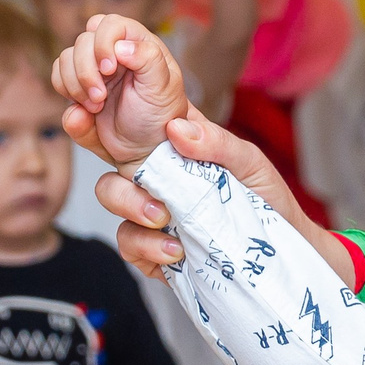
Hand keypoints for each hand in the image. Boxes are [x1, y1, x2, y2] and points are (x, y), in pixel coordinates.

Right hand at [51, 13, 189, 166]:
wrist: (143, 149)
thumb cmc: (159, 117)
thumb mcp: (163, 89)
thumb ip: (149, 60)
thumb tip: (122, 46)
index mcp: (138, 44)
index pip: (111, 24)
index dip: (103, 43)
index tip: (109, 70)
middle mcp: (113, 51)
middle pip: (82, 41)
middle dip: (87, 72)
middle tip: (101, 98)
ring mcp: (93, 67)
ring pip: (65, 58)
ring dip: (76, 85)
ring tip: (97, 107)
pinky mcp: (78, 84)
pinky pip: (57, 77)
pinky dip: (66, 93)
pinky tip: (86, 110)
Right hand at [100, 116, 319, 277]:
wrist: (280, 250)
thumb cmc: (266, 197)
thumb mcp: (249, 161)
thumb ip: (217, 142)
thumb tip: (176, 128)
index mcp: (171, 147)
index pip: (126, 128)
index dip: (97, 119)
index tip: (83, 114)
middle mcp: (155, 177)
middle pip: (108, 173)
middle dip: (116, 188)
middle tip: (153, 202)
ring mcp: (151, 212)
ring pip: (113, 206)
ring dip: (133, 214)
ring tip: (168, 222)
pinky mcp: (152, 247)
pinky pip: (130, 244)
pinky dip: (148, 247)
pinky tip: (177, 250)